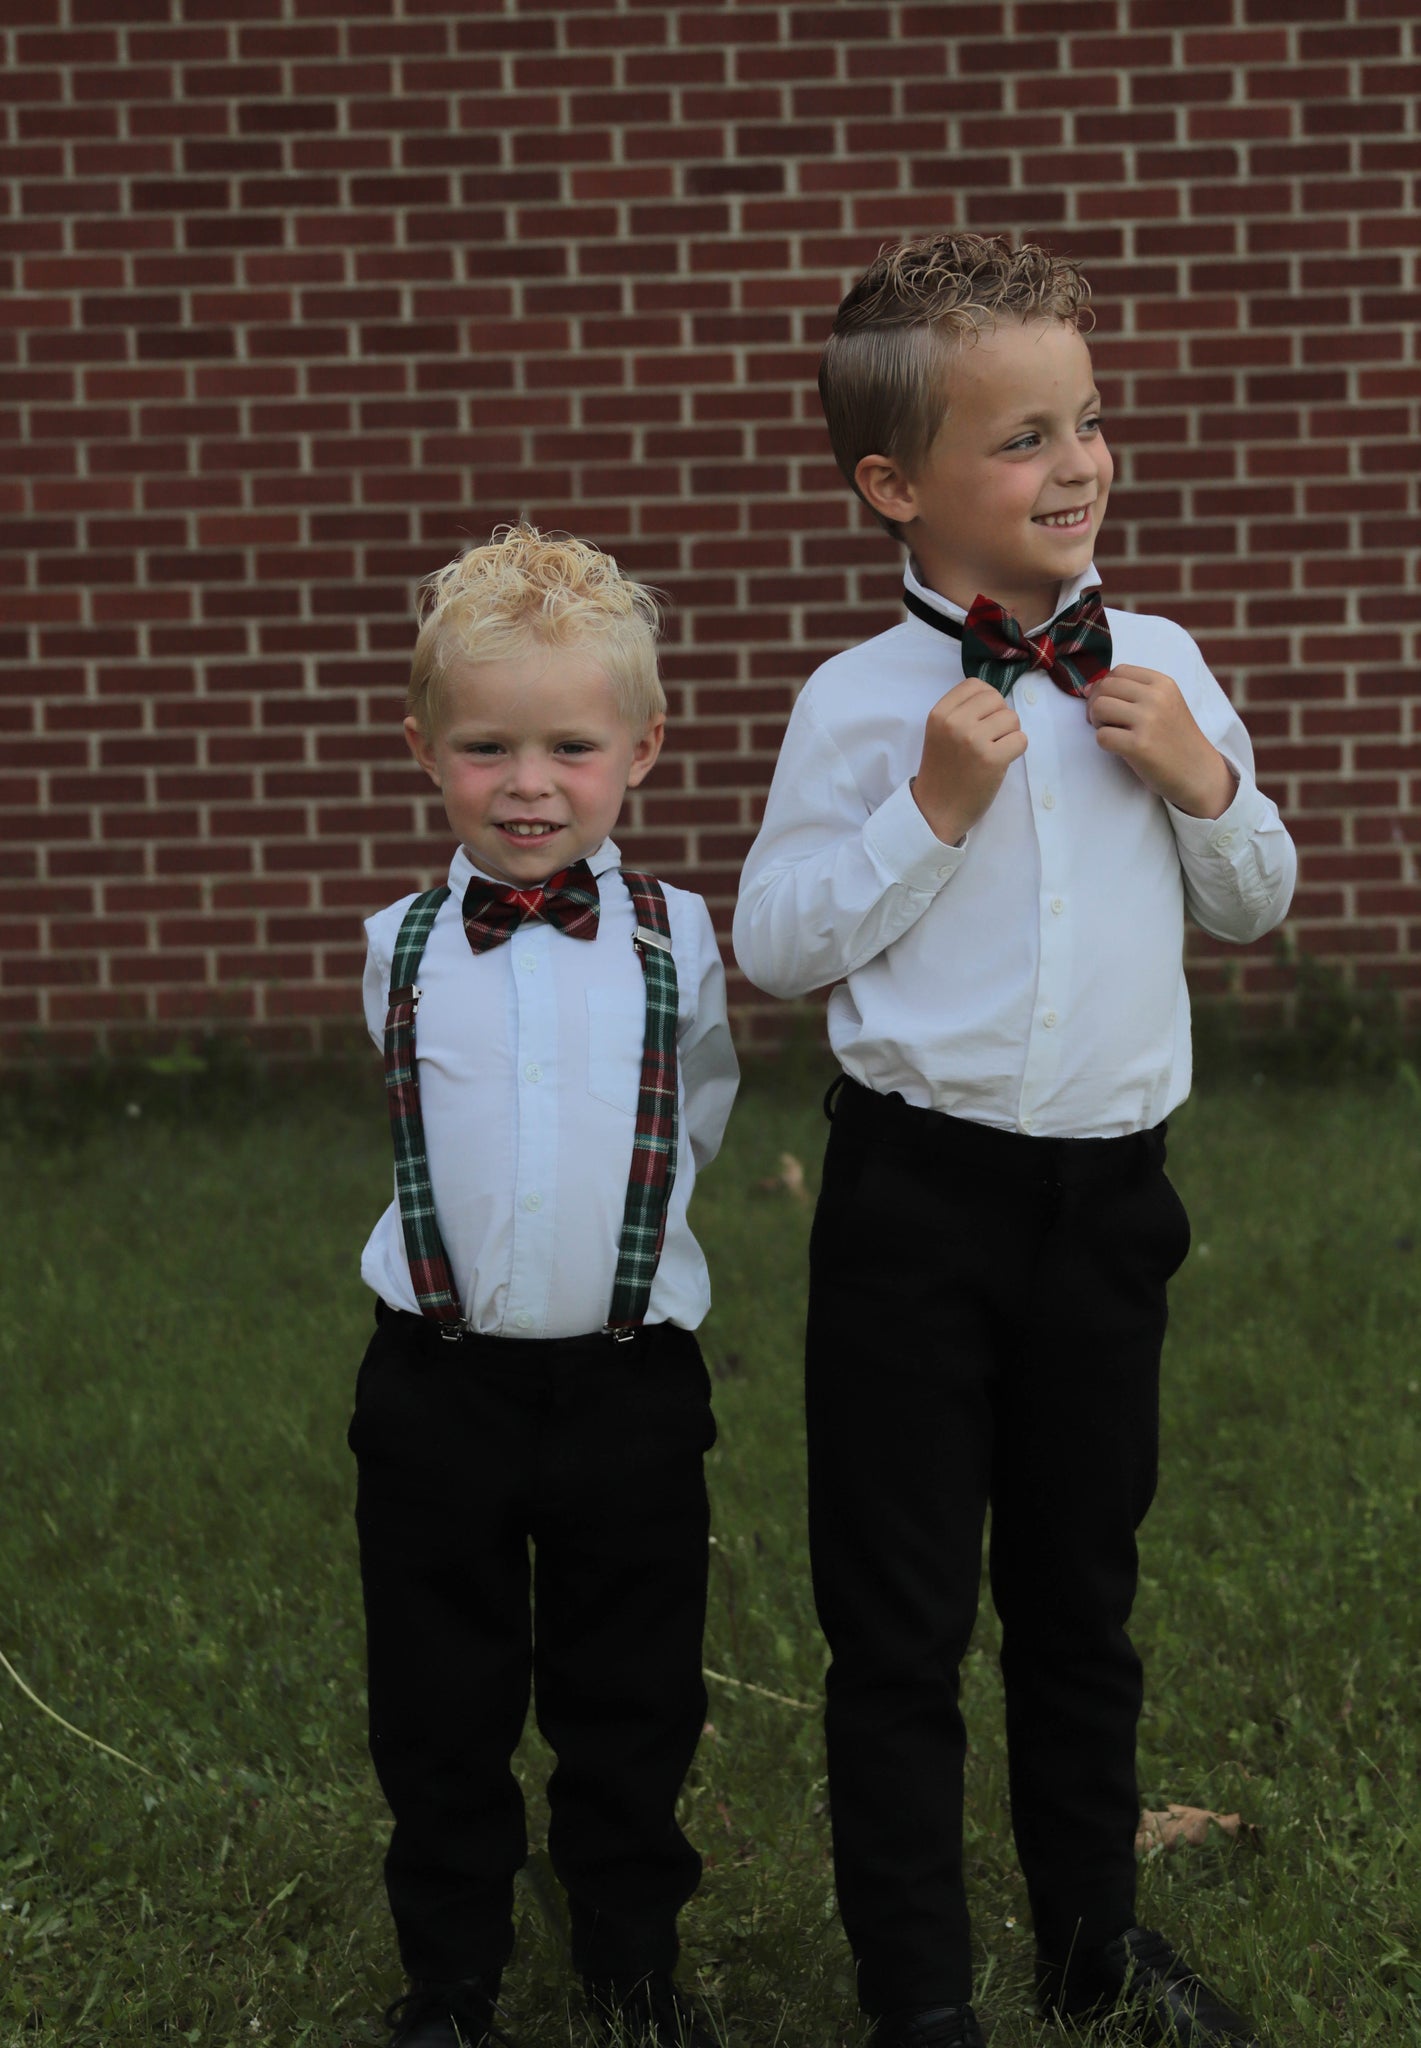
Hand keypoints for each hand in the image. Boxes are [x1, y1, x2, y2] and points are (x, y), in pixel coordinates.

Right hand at [911, 677, 1028, 845]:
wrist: (936, 810)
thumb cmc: (943, 771)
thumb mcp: (940, 732)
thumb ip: (961, 712)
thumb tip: (996, 699)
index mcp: (939, 713)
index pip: (975, 685)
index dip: (986, 700)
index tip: (982, 719)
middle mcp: (955, 723)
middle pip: (997, 699)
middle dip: (1000, 717)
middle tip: (989, 738)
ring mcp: (973, 740)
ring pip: (1012, 718)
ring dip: (1009, 734)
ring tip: (993, 750)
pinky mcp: (992, 759)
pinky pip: (1021, 739)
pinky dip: (1016, 750)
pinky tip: (1000, 762)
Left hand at [1086, 665, 1235, 818]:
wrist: (1198, 772)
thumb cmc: (1174, 739)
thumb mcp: (1164, 704)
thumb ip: (1133, 692)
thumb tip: (1087, 688)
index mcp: (1163, 683)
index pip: (1118, 671)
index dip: (1105, 687)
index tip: (1111, 705)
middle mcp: (1156, 697)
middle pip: (1105, 687)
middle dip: (1096, 704)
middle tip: (1105, 722)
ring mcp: (1148, 721)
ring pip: (1099, 707)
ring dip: (1097, 722)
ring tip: (1113, 733)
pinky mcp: (1139, 745)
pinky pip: (1101, 736)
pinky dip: (1104, 743)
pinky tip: (1119, 748)